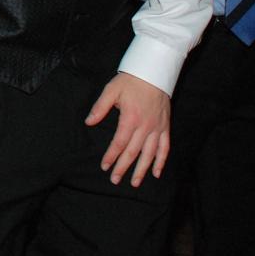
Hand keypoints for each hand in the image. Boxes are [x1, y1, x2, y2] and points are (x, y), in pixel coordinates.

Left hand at [86, 71, 170, 186]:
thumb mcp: (112, 90)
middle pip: (133, 152)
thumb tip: (88, 122)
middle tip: (115, 180)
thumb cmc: (131, 81)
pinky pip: (165, 147)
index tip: (105, 166)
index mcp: (130, 118)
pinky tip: (156, 173)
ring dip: (142, 170)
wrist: (154, 72)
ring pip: (150, 154)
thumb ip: (100, 107)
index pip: (119, 143)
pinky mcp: (165, 127)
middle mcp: (145, 126)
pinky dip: (161, 161)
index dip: (111, 156)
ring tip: (134, 183)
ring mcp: (157, 128)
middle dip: (123, 167)